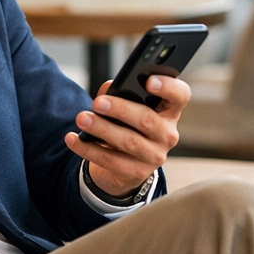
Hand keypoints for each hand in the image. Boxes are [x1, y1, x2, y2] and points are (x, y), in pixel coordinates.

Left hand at [65, 75, 191, 196]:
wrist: (126, 164)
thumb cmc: (128, 124)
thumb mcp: (129, 107)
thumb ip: (122, 93)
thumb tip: (108, 92)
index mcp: (170, 110)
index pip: (180, 95)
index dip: (168, 87)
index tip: (148, 81)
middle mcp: (168, 134)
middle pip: (148, 120)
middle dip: (121, 109)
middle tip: (98, 103)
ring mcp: (155, 156)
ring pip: (129, 141)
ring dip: (102, 129)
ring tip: (82, 118)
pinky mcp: (137, 173)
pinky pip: (110, 160)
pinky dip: (88, 149)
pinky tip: (73, 139)